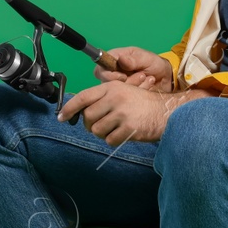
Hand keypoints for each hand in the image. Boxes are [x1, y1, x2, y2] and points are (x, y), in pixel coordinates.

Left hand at [58, 81, 184, 144]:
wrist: (166, 111)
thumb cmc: (143, 103)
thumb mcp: (124, 91)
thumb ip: (104, 98)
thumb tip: (82, 111)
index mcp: (111, 88)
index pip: (83, 97)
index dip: (69, 108)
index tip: (61, 117)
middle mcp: (114, 99)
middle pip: (88, 117)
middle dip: (90, 124)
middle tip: (100, 125)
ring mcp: (121, 114)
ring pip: (97, 130)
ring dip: (103, 133)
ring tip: (115, 128)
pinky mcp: (128, 129)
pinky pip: (109, 140)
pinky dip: (113, 140)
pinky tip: (123, 134)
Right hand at [95, 46, 174, 93]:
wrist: (166, 78)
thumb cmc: (154, 64)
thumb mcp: (146, 58)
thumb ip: (133, 60)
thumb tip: (121, 60)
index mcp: (114, 60)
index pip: (100, 70)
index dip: (108, 75)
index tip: (123, 76)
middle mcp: (113, 74)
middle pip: (105, 85)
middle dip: (125, 82)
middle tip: (141, 75)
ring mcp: (119, 87)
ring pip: (117, 94)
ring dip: (134, 86)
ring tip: (147, 78)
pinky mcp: (126, 97)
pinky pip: (127, 100)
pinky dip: (139, 92)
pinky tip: (149, 84)